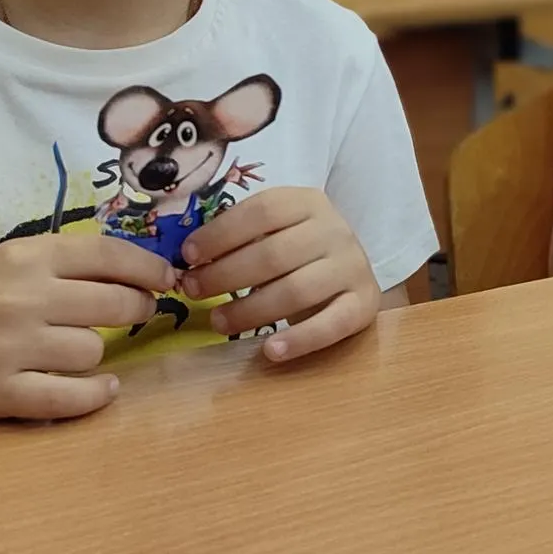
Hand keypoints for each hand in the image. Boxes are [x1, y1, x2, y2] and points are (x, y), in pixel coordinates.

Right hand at [0, 235, 174, 422]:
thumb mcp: (6, 262)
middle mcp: (19, 297)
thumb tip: (141, 270)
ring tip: (78, 352)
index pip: (109, 255)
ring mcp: (7, 346)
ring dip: (97, 355)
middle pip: (116, 304)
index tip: (168, 280)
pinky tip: (102, 389)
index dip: (150, 269)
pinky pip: (71, 397)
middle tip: (134, 315)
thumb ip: (63, 263)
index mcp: (25, 256)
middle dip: (135, 311)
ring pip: (94, 352)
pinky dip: (95, 396)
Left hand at [178, 188, 378, 361]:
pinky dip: (298, 340)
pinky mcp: (364, 303)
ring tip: (218, 322)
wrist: (351, 270)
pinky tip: (269, 351)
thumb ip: (240, 238)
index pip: (262, 211)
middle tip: (193, 292)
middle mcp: (335, 230)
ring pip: (296, 290)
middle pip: (274, 254)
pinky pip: (330, 325)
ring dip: (250, 310)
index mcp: (309, 202)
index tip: (188, 256)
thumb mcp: (274, 230)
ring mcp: (353, 266)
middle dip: (225, 275)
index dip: (221, 233)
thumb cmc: (297, 250)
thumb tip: (190, 260)